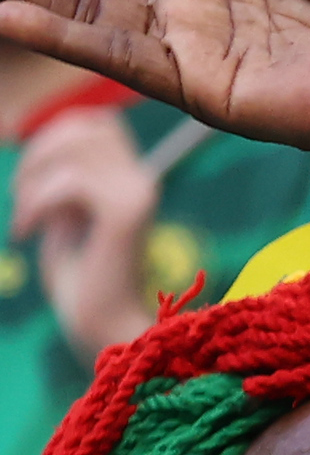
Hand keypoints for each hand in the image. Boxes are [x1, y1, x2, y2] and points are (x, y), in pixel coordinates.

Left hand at [8, 100, 160, 360]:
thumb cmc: (81, 284)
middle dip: (40, 152)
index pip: (100, 125)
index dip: (57, 135)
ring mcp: (138, 195)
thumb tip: (42, 147)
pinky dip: (36, 203)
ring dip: (34, 178)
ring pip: (76, 147)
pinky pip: (70, 183)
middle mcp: (143, 182)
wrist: (104, 329)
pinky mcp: (125, 215)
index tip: (31, 177)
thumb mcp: (64, 220)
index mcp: (133, 182)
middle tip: (21, 196)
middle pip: (87, 127)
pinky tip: (26, 233)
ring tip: (23, 215)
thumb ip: (62, 185)